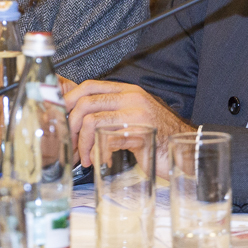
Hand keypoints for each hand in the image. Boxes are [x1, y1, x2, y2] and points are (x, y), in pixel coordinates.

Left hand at [64, 80, 192, 177]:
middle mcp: (132, 98)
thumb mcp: (129, 117)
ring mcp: (138, 115)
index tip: (59, 118)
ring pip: (93, 122)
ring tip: (85, 159)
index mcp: (128, 91)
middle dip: (70, 126)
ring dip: (82, 144)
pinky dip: (99, 153)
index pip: (89, 86)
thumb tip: (76, 102)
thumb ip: (106, 109)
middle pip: (86, 103)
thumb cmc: (156, 135)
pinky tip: (101, 161)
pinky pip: (108, 139)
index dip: (68, 100)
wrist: (188, 149)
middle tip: (69, 145)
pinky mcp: (141, 134)